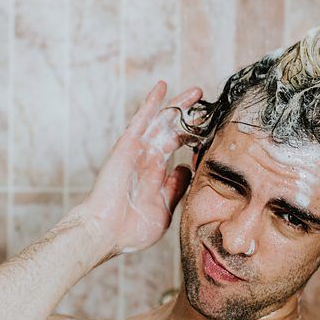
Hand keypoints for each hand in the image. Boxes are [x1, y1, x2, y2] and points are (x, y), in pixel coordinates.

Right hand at [81, 81, 202, 255]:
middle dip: (191, 117)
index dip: (194, 138)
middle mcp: (148, 158)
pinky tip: (162, 86)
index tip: (212, 131)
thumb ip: (177, 187)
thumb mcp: (165, 208)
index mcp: (157, 173)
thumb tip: (187, 169)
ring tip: (196, 92)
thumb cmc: (132, 229)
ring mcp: (138, 150)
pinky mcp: (128, 145)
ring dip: (178, 105)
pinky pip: (142, 119)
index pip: (178, 148)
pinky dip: (152, 102)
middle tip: (208, 104)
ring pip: (162, 121)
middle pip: (173, 130)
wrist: (107, 232)